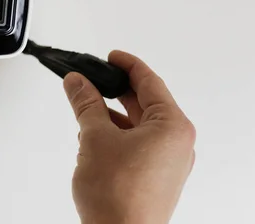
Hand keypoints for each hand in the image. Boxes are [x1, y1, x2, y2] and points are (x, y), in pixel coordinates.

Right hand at [63, 51, 195, 223]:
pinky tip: (95, 136)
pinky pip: (139, 144)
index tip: (112, 56)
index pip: (150, 82)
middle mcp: (177, 143)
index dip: (127, 64)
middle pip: (145, 103)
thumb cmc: (118, 197)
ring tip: (87, 109)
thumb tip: (77, 82)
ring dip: (113, 115)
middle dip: (116, 91)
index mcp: (173, 127)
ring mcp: (168, 162)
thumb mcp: (95, 137)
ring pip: (139, 125)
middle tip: (95, 78)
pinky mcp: (156, 177)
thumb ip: (86, 103)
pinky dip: (118, 135)